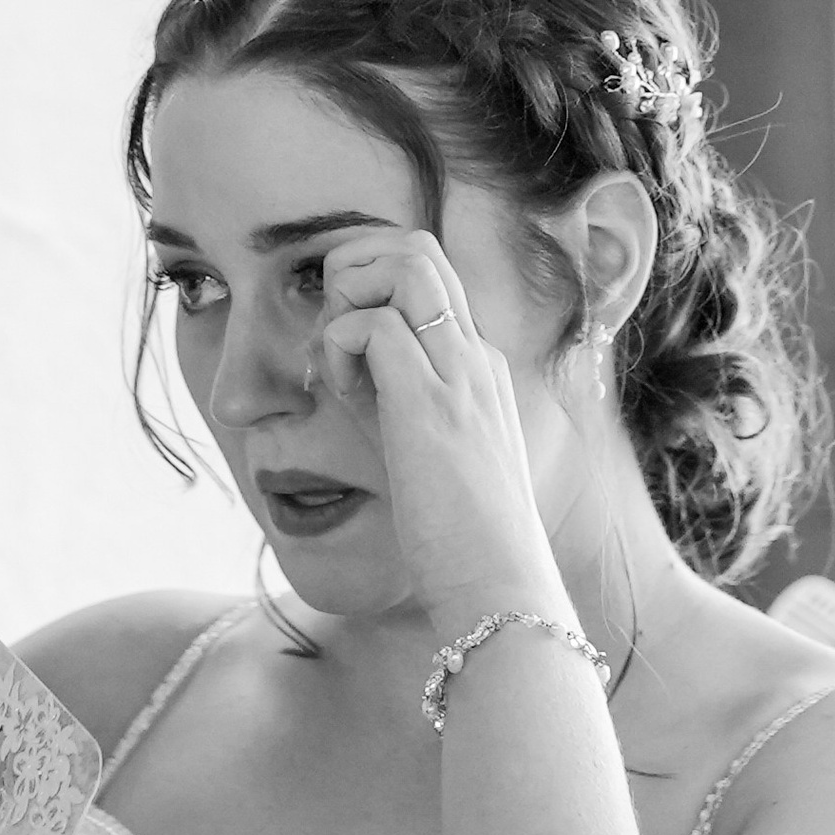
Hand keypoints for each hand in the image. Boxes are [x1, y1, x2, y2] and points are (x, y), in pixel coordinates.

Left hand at [312, 228, 567, 634]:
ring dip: (350, 296)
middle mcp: (474, 356)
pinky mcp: (430, 406)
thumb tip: (343, 375)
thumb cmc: (462, 539)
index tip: (346, 349)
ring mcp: (458, 375)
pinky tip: (342, 398)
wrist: (500, 586)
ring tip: (340, 362)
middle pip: (418, 248)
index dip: (370, 290)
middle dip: (355, 270)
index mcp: (477, 367)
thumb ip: (395, 407)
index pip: (427, 274)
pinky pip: (368, 327)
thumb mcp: (426, 455)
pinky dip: (337, 347)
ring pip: (405, 263)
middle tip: (334, 338)